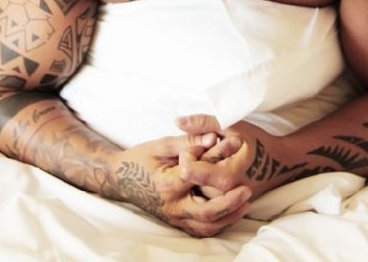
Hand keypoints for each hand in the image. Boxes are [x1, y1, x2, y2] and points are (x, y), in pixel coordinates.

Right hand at [114, 131, 251, 236]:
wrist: (120, 178)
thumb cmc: (140, 158)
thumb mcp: (162, 144)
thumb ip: (189, 141)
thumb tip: (214, 137)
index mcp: (167, 183)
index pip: (198, 175)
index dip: (219, 159)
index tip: (237, 146)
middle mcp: (171, 206)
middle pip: (207, 212)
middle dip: (230, 203)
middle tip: (247, 190)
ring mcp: (173, 217)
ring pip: (206, 227)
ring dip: (228, 217)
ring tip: (244, 203)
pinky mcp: (175, 223)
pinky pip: (199, 230)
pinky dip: (217, 224)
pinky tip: (230, 213)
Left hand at [176, 115, 272, 200]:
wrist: (280, 163)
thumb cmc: (257, 141)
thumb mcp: (233, 126)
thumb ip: (205, 123)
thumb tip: (178, 121)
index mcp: (225, 176)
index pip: (188, 170)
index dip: (188, 154)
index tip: (199, 143)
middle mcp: (223, 195)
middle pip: (190, 181)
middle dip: (193, 163)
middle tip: (207, 150)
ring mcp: (225, 203)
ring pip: (195, 189)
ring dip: (198, 172)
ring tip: (213, 159)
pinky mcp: (225, 205)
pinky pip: (205, 194)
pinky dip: (204, 180)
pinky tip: (215, 168)